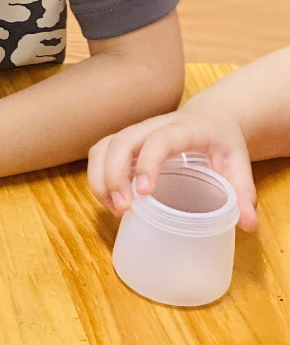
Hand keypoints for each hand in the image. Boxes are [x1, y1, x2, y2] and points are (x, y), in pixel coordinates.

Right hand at [88, 102, 257, 230]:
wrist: (211, 118)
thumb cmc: (223, 143)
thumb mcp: (239, 164)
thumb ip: (243, 193)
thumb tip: (248, 225)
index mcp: (184, 129)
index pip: (159, 140)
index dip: (147, 163)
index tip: (143, 192)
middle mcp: (153, 126)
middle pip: (121, 142)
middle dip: (113, 175)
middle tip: (123, 209)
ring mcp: (135, 131)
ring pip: (104, 146)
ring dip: (100, 177)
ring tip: (114, 208)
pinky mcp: (124, 140)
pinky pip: (100, 152)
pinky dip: (97, 175)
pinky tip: (109, 199)